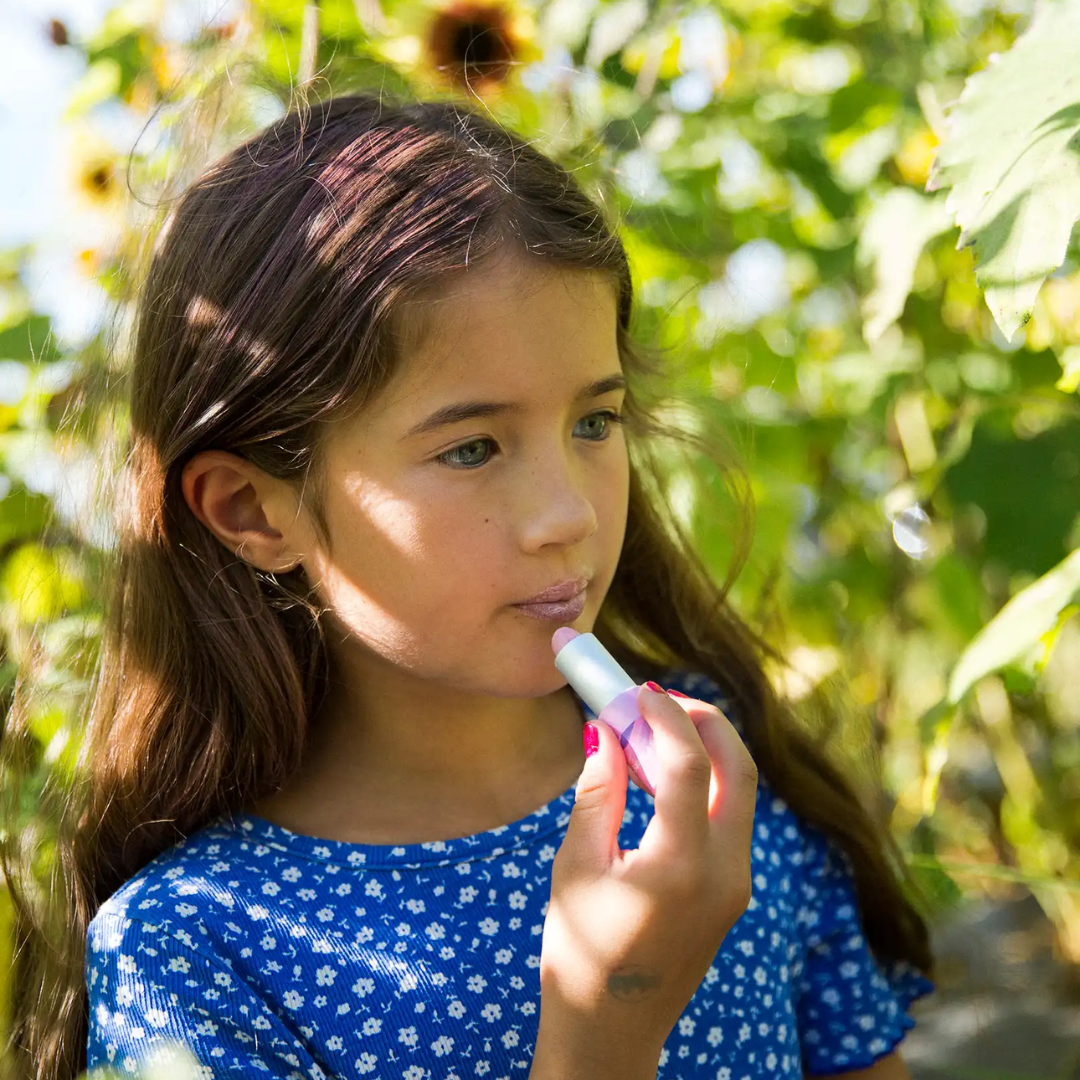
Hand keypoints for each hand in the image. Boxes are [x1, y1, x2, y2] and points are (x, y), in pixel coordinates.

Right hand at [532, 684, 758, 1077]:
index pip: (689, 765)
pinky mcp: (734, 892)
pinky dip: (705, 783)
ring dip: (706, 749)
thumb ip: (597, 794)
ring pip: (741, 792)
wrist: (611, 1033)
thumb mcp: (575, 867)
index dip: (665, 716)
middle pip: (740, 769)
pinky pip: (731, 818)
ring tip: (654, 731)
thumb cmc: (579, 955)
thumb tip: (606, 734)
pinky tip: (662, 775)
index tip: (637, 690)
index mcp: (680, 868)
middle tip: (660, 699)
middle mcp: (725, 873)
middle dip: (705, 721)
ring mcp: (737, 885)